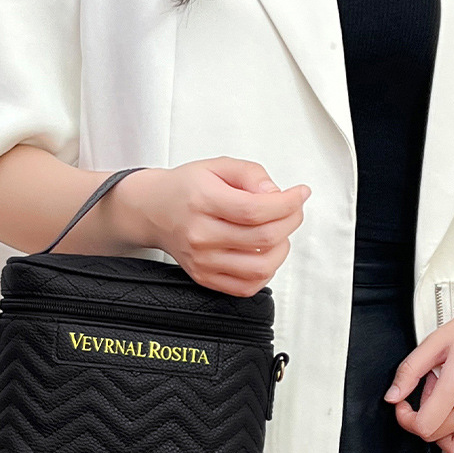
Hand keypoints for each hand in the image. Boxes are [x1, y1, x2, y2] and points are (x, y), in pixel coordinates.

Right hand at [109, 156, 311, 296]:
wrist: (154, 210)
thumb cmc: (185, 188)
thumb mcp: (218, 166)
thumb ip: (251, 174)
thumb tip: (275, 193)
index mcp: (202, 201)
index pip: (256, 210)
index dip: (288, 203)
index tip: (300, 194)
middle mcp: (200, 235)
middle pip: (263, 239)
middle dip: (290, 221)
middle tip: (293, 209)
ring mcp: (202, 261)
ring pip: (260, 267)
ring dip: (282, 249)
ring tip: (278, 232)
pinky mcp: (205, 278)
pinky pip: (247, 286)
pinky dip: (266, 272)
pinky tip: (264, 253)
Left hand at [383, 280, 453, 452]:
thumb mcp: (437, 341)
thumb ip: (410, 370)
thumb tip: (393, 395)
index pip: (423, 425)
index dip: (407, 418)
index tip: (405, 406)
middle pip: (438, 435)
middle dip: (426, 419)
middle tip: (431, 395)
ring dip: (444, 440)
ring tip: (445, 417)